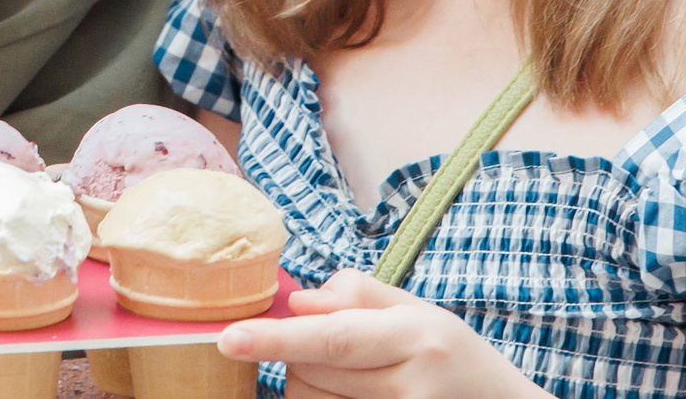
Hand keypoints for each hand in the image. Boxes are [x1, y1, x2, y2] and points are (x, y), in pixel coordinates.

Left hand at [214, 271, 542, 398]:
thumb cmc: (455, 355)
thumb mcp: (416, 311)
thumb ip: (356, 296)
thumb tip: (300, 303)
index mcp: (416, 338)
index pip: (333, 339)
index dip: (277, 340)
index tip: (230, 339)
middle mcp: (410, 384)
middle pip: (312, 373)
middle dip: (297, 355)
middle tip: (332, 347)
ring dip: (309, 383)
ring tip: (352, 374)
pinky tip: (346, 390)